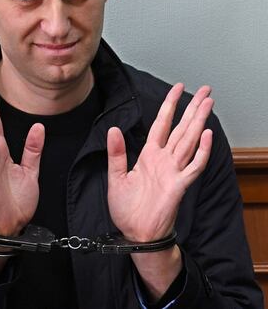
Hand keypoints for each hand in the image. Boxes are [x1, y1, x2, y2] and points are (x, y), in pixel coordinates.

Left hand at [107, 83, 213, 241]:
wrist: (136, 233)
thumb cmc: (127, 209)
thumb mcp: (115, 176)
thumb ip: (116, 153)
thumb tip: (113, 129)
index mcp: (149, 156)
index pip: (162, 124)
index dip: (169, 106)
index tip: (177, 88)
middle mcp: (164, 160)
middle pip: (181, 128)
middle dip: (192, 108)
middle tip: (205, 90)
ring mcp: (173, 171)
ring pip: (189, 141)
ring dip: (199, 122)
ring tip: (208, 103)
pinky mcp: (179, 185)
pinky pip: (193, 166)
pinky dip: (201, 151)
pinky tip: (206, 135)